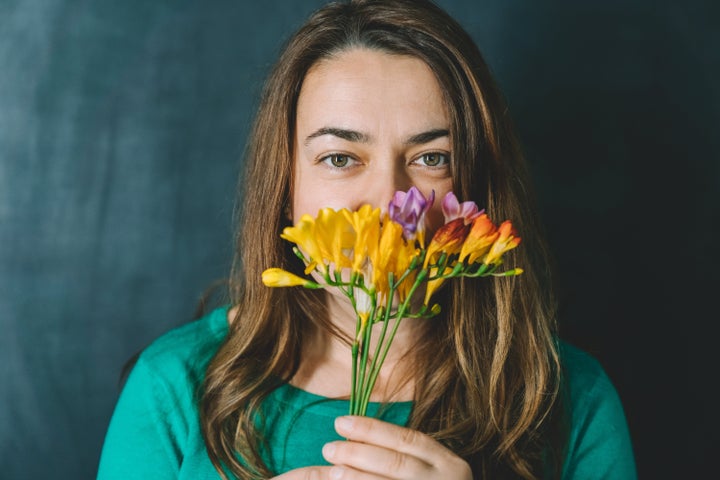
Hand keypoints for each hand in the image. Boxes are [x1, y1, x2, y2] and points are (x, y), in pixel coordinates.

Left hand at [272, 415, 471, 479]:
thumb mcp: (430, 472)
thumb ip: (401, 456)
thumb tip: (354, 438)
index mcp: (449, 464)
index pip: (407, 439)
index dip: (372, 429)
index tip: (341, 423)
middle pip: (396, 463)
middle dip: (359, 453)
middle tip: (329, 448)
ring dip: (358, 478)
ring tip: (331, 471)